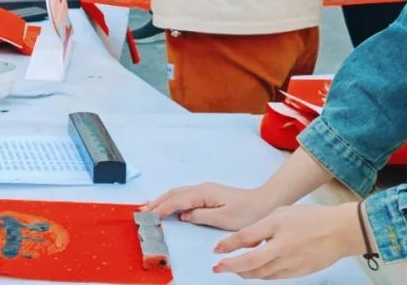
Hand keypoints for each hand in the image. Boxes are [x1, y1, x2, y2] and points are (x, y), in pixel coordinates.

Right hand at [144, 182, 277, 230]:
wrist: (264, 203)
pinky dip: (172, 200)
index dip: (162, 207)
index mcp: (203, 193)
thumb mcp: (224, 218)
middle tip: (142, 209)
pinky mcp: (207, 195)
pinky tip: (168, 204)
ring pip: (177, 193)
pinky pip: (184, 196)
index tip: (150, 215)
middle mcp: (201, 189)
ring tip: (149, 207)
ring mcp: (204, 190)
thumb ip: (201, 216)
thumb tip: (183, 215)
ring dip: (162, 199)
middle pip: (173, 193)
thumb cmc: (247, 211)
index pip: (177, 200)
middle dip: (157, 201)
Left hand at [212, 203, 365, 278]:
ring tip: (234, 269)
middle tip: (218, 267)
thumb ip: (260, 228)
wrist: (340, 231)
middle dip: (230, 267)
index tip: (216, 251)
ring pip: (262, 275)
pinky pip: (275, 277)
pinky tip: (256, 271)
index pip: (244, 243)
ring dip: (245, 273)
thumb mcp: (280, 215)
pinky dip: (262, 275)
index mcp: (276, 234)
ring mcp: (292, 265)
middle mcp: (282, 252)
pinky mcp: (299, 272)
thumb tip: (242, 240)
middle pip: (250, 264)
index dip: (227, 248)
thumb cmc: (310, 219)